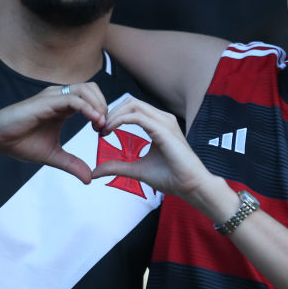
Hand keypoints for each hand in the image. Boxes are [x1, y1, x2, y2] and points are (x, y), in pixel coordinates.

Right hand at [0, 82, 107, 183]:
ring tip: (100, 125)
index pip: (91, 98)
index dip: (103, 113)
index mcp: (63, 106)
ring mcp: (53, 97)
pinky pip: (73, 99)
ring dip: (99, 105)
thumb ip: (72, 164)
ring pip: (85, 89)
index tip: (104, 132)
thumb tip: (89, 178)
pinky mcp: (46, 102)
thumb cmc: (20, 142)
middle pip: (92, 89)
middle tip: (105, 127)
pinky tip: (93, 122)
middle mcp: (60, 97)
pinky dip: (88, 109)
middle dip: (104, 105)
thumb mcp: (53, 155)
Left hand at [90, 97, 212, 199]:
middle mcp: (162, 119)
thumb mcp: (138, 170)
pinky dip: (120, 120)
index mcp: (158, 124)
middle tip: (98, 129)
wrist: (191, 186)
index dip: (113, 116)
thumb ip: (118, 167)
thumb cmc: (171, 177)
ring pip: (132, 104)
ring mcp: (164, 122)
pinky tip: (110, 130)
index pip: (132, 108)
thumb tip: (96, 171)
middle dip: (111, 112)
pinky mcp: (163, 130)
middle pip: (130, 102)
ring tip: (103, 129)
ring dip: (113, 114)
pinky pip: (137, 116)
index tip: (101, 132)